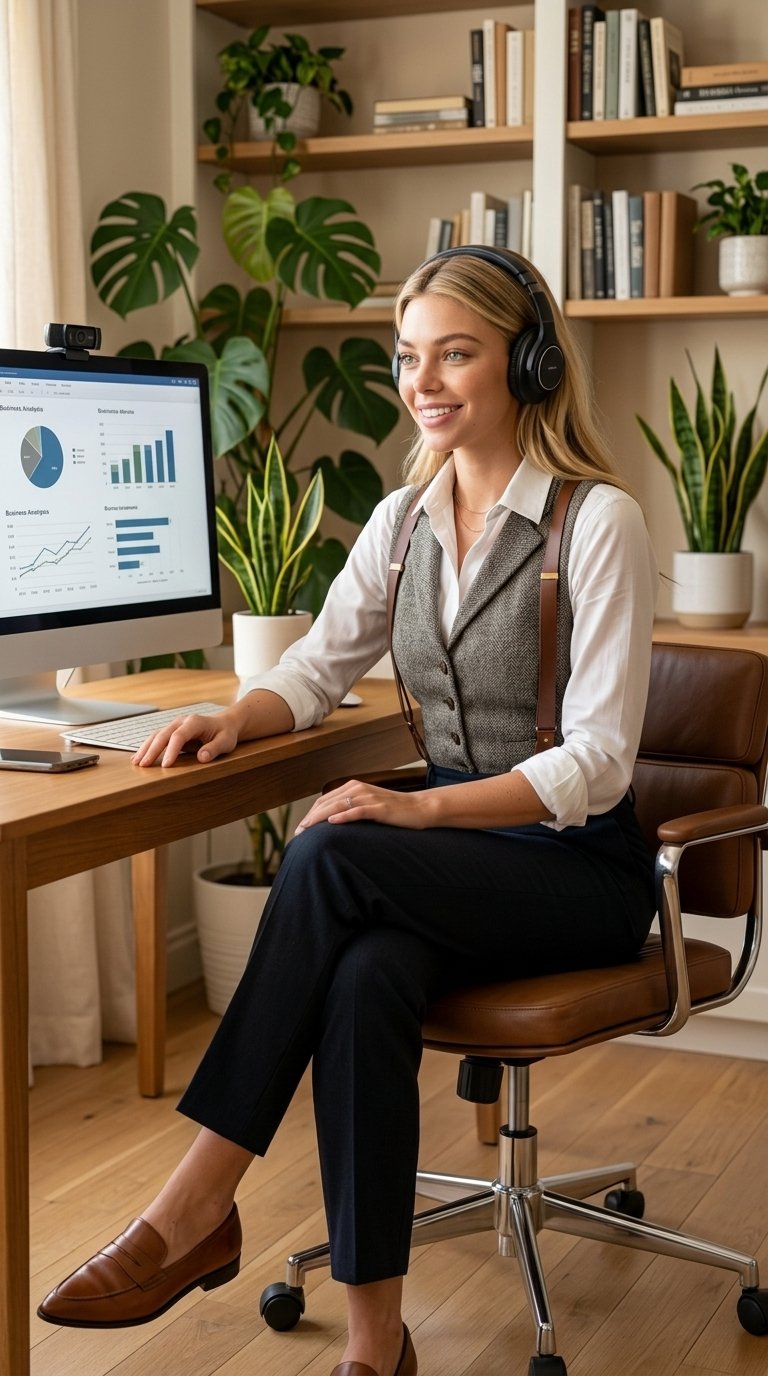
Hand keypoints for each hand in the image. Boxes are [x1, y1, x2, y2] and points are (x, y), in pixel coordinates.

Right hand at [132, 707, 242, 767]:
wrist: (224, 724)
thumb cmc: (225, 734)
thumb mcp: (226, 742)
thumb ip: (215, 749)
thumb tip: (203, 757)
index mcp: (194, 722)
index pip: (179, 736)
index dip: (171, 750)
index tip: (166, 765)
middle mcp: (181, 722)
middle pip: (163, 735)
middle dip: (152, 750)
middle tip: (144, 765)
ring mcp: (175, 726)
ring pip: (156, 735)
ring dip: (145, 749)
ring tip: (136, 763)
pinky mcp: (172, 732)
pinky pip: (157, 739)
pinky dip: (147, 748)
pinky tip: (139, 757)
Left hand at [295, 779, 430, 832]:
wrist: (419, 808)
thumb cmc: (393, 811)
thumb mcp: (368, 807)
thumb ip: (351, 809)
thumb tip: (330, 822)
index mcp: (353, 787)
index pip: (325, 800)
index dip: (310, 814)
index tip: (300, 829)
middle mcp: (358, 789)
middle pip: (327, 803)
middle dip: (310, 818)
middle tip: (298, 833)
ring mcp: (369, 797)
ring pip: (338, 806)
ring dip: (320, 818)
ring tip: (307, 829)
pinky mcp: (379, 807)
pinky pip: (357, 811)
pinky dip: (343, 816)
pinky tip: (332, 823)